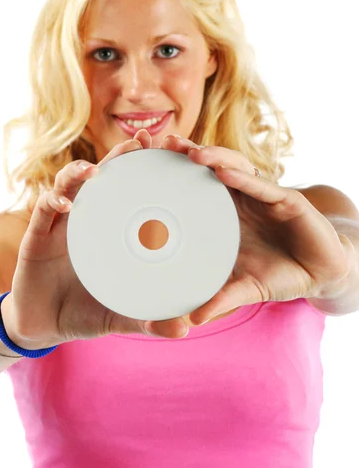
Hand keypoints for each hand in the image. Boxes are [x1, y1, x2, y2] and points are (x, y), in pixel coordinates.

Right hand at [5, 130, 189, 348]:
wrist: (45, 325)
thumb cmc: (87, 311)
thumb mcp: (121, 314)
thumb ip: (148, 319)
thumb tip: (184, 331)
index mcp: (110, 230)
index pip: (131, 192)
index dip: (147, 170)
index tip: (171, 152)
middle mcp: (87, 219)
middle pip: (104, 178)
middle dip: (121, 157)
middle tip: (141, 143)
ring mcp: (60, 225)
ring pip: (69, 185)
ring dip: (81, 172)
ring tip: (97, 170)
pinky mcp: (36, 236)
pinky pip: (42, 212)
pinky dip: (53, 203)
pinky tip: (66, 204)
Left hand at [159, 134, 350, 325]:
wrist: (319, 275)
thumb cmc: (278, 275)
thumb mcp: (245, 288)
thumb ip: (220, 298)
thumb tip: (191, 321)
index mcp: (226, 215)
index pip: (196, 188)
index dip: (174, 176)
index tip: (147, 166)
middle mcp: (242, 200)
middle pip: (211, 169)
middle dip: (188, 155)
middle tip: (162, 145)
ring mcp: (264, 197)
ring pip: (235, 168)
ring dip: (213, 158)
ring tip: (190, 153)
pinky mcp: (288, 201)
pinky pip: (263, 187)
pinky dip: (243, 179)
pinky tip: (223, 172)